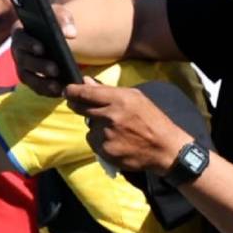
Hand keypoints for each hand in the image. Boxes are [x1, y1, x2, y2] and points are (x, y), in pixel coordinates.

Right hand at [10, 5, 76, 96]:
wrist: (55, 36)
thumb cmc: (55, 22)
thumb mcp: (59, 16)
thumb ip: (64, 19)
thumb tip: (71, 34)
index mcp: (20, 33)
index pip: (21, 38)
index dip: (29, 44)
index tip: (41, 48)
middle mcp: (17, 51)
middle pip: (24, 60)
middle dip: (39, 66)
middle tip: (55, 69)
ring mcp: (22, 67)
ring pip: (28, 78)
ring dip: (42, 83)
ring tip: (59, 86)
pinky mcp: (30, 79)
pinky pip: (36, 88)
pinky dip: (47, 91)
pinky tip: (61, 91)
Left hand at [63, 81, 188, 174]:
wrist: (165, 148)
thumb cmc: (151, 120)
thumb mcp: (135, 98)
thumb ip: (108, 90)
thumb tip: (85, 81)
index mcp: (119, 99)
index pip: (86, 93)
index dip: (72, 91)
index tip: (67, 90)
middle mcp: (110, 116)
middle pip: (81, 108)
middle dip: (79, 106)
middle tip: (88, 108)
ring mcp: (106, 135)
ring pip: (89, 127)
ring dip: (96, 127)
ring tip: (115, 130)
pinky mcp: (105, 151)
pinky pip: (93, 143)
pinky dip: (100, 142)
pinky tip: (116, 141)